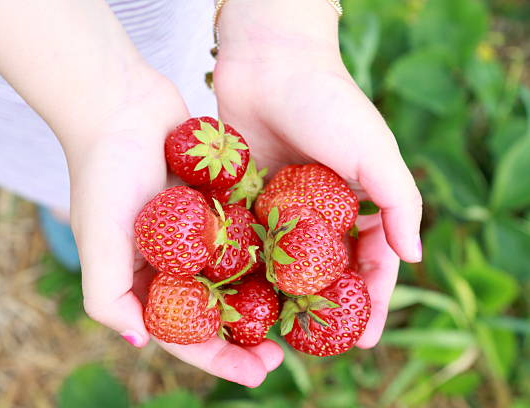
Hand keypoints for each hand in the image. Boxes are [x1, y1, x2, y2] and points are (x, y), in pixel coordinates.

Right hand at [63, 69, 281, 386]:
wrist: (122, 105)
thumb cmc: (103, 171)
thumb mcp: (97, 238)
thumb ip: (107, 296)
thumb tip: (139, 342)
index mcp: (142, 278)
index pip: (182, 333)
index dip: (217, 358)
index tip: (258, 372)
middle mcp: (171, 262)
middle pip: (214, 312)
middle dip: (244, 337)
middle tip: (281, 354)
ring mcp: (196, 234)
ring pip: (234, 276)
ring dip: (261, 299)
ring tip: (296, 317)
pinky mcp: (216, 205)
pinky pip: (244, 235)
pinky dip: (265, 252)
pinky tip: (297, 264)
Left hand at [215, 0, 422, 347]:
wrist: (269, 64)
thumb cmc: (329, 104)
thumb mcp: (376, 152)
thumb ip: (399, 204)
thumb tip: (414, 256)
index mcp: (357, 200)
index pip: (370, 261)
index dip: (370, 300)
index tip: (362, 338)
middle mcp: (320, 208)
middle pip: (325, 269)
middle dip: (324, 307)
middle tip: (315, 346)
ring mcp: (282, 205)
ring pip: (286, 262)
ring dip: (283, 296)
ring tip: (275, 332)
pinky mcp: (246, 196)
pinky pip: (250, 239)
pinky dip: (250, 267)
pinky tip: (242, 296)